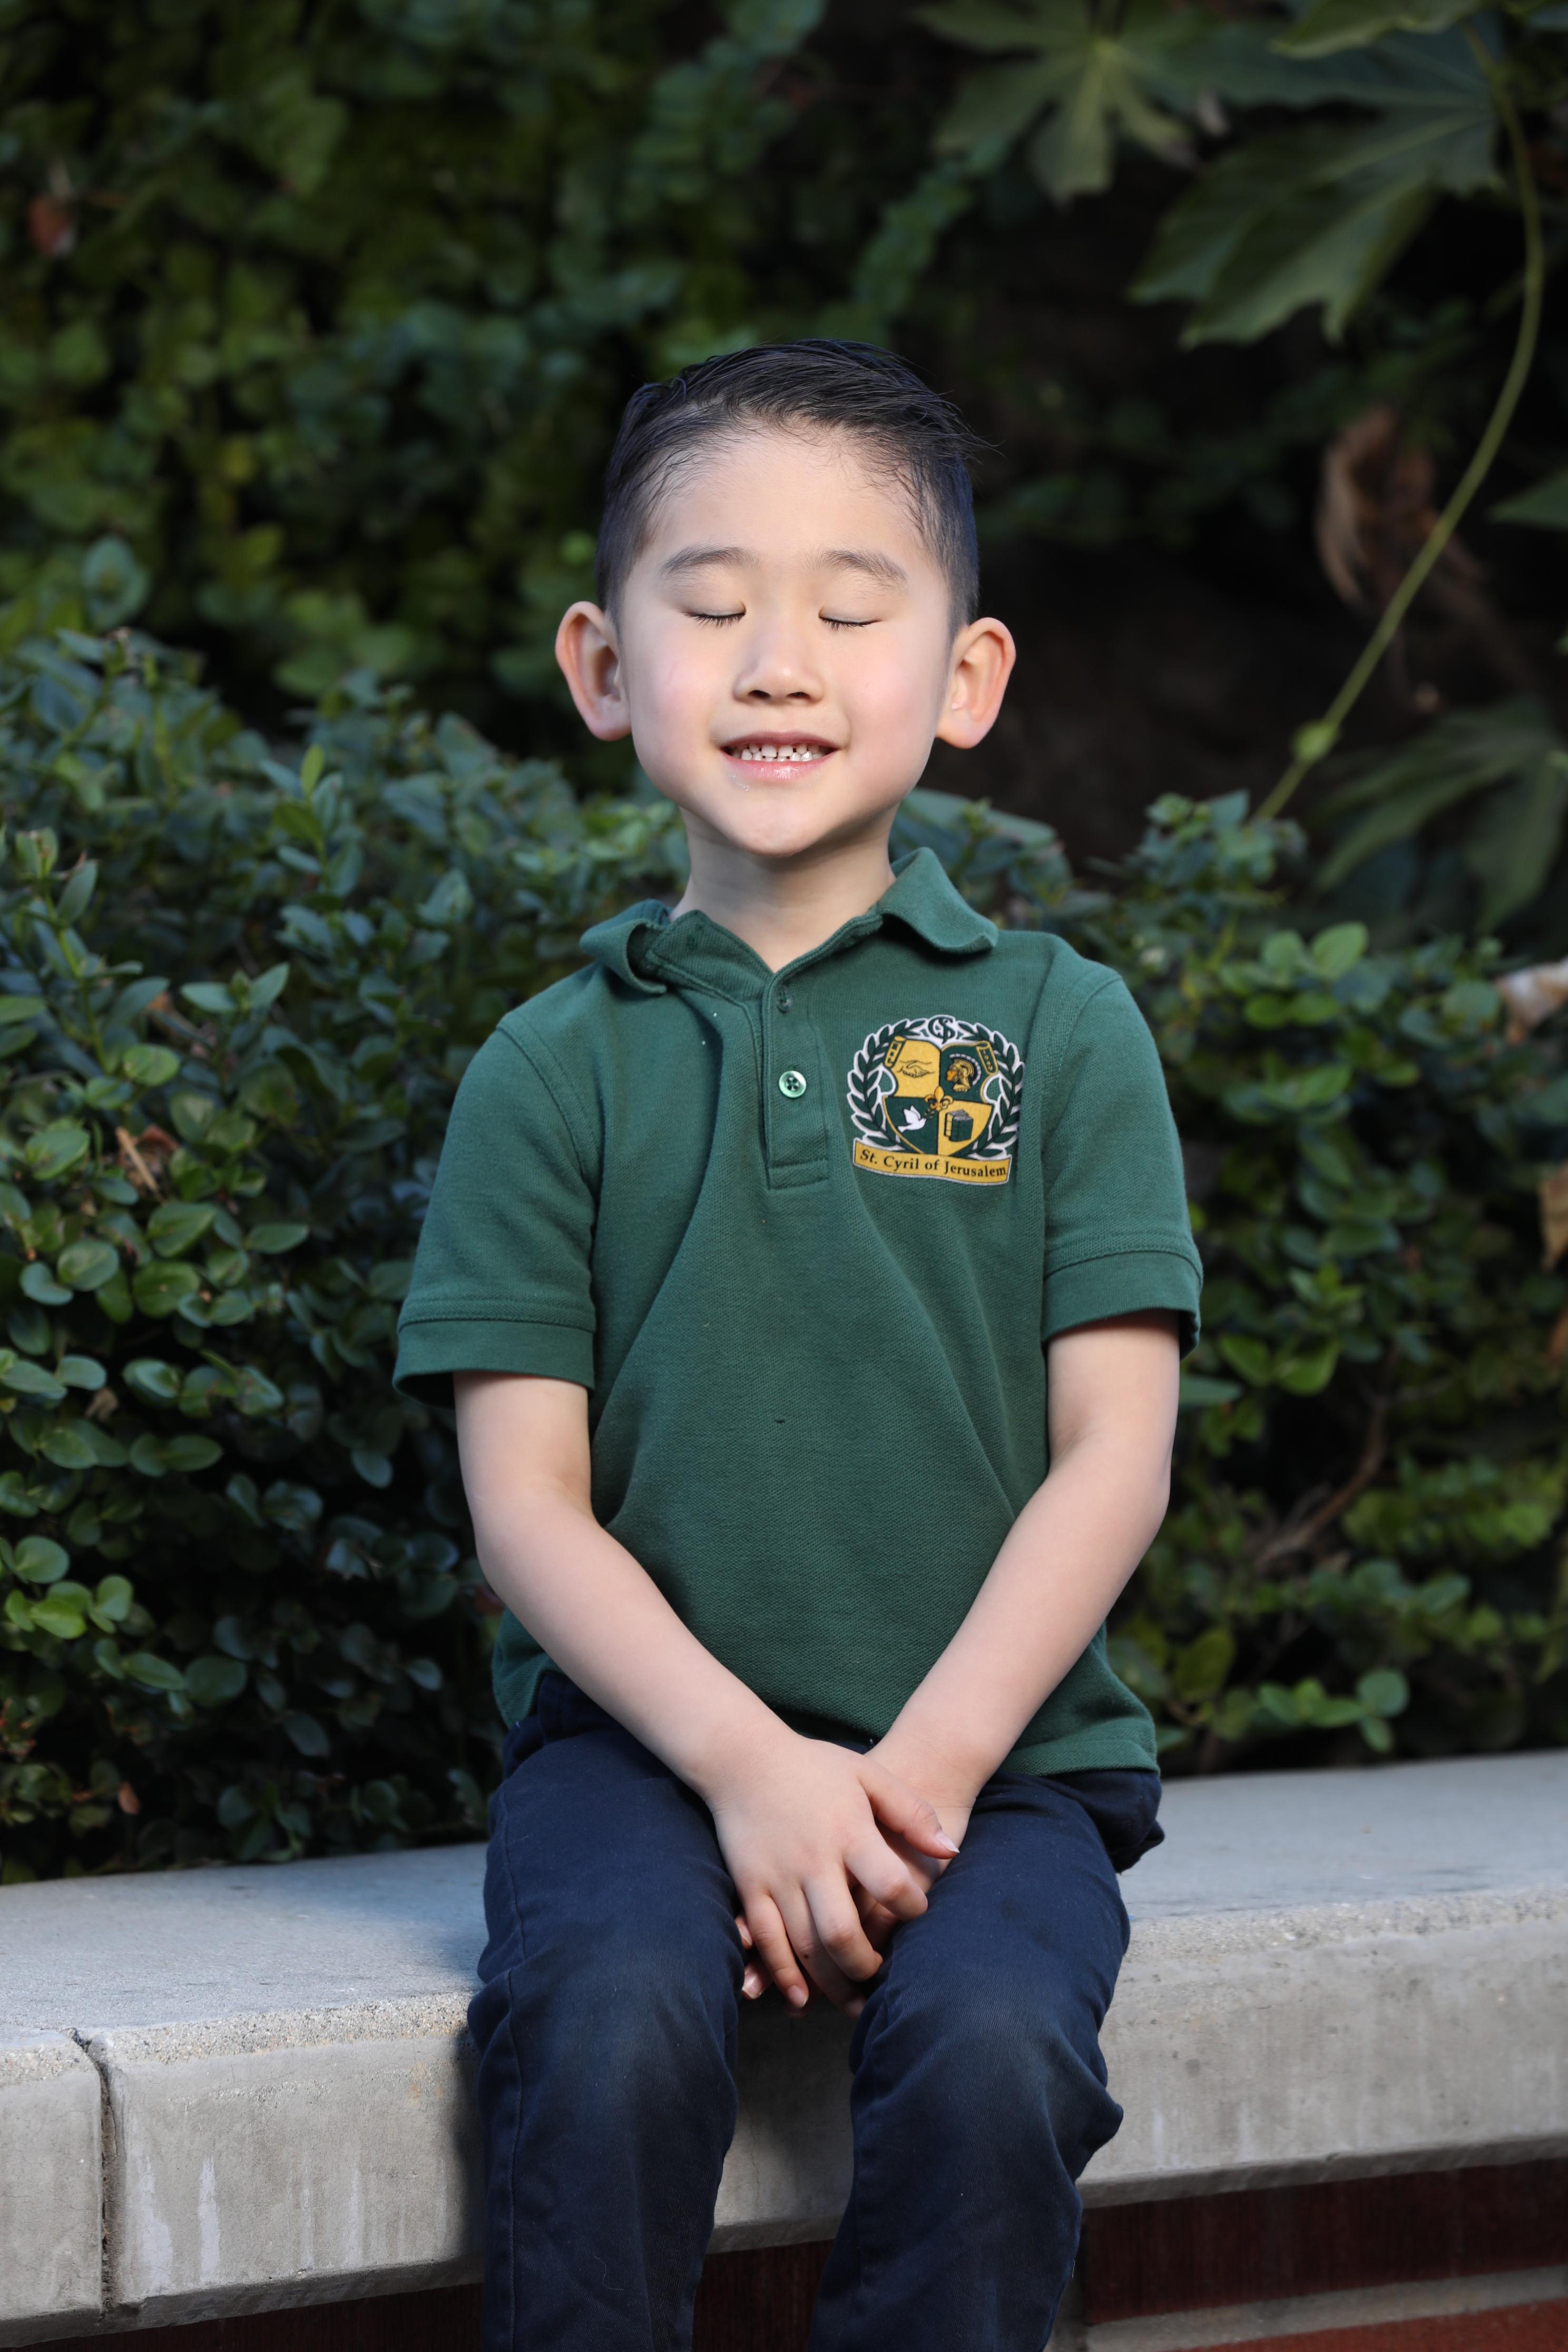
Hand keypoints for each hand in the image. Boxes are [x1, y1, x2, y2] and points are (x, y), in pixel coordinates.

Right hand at [706, 1728, 957, 2013]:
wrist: (742, 1756)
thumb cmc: (814, 1765)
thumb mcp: (868, 1775)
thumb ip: (911, 1812)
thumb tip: (949, 1852)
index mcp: (847, 1831)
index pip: (889, 1884)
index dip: (911, 1908)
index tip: (917, 1912)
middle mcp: (812, 1859)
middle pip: (842, 1932)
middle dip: (867, 1965)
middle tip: (882, 1973)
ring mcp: (777, 1877)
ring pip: (805, 1946)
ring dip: (832, 1982)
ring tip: (855, 1999)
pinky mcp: (749, 1887)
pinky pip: (766, 1941)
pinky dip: (784, 1974)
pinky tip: (802, 2000)